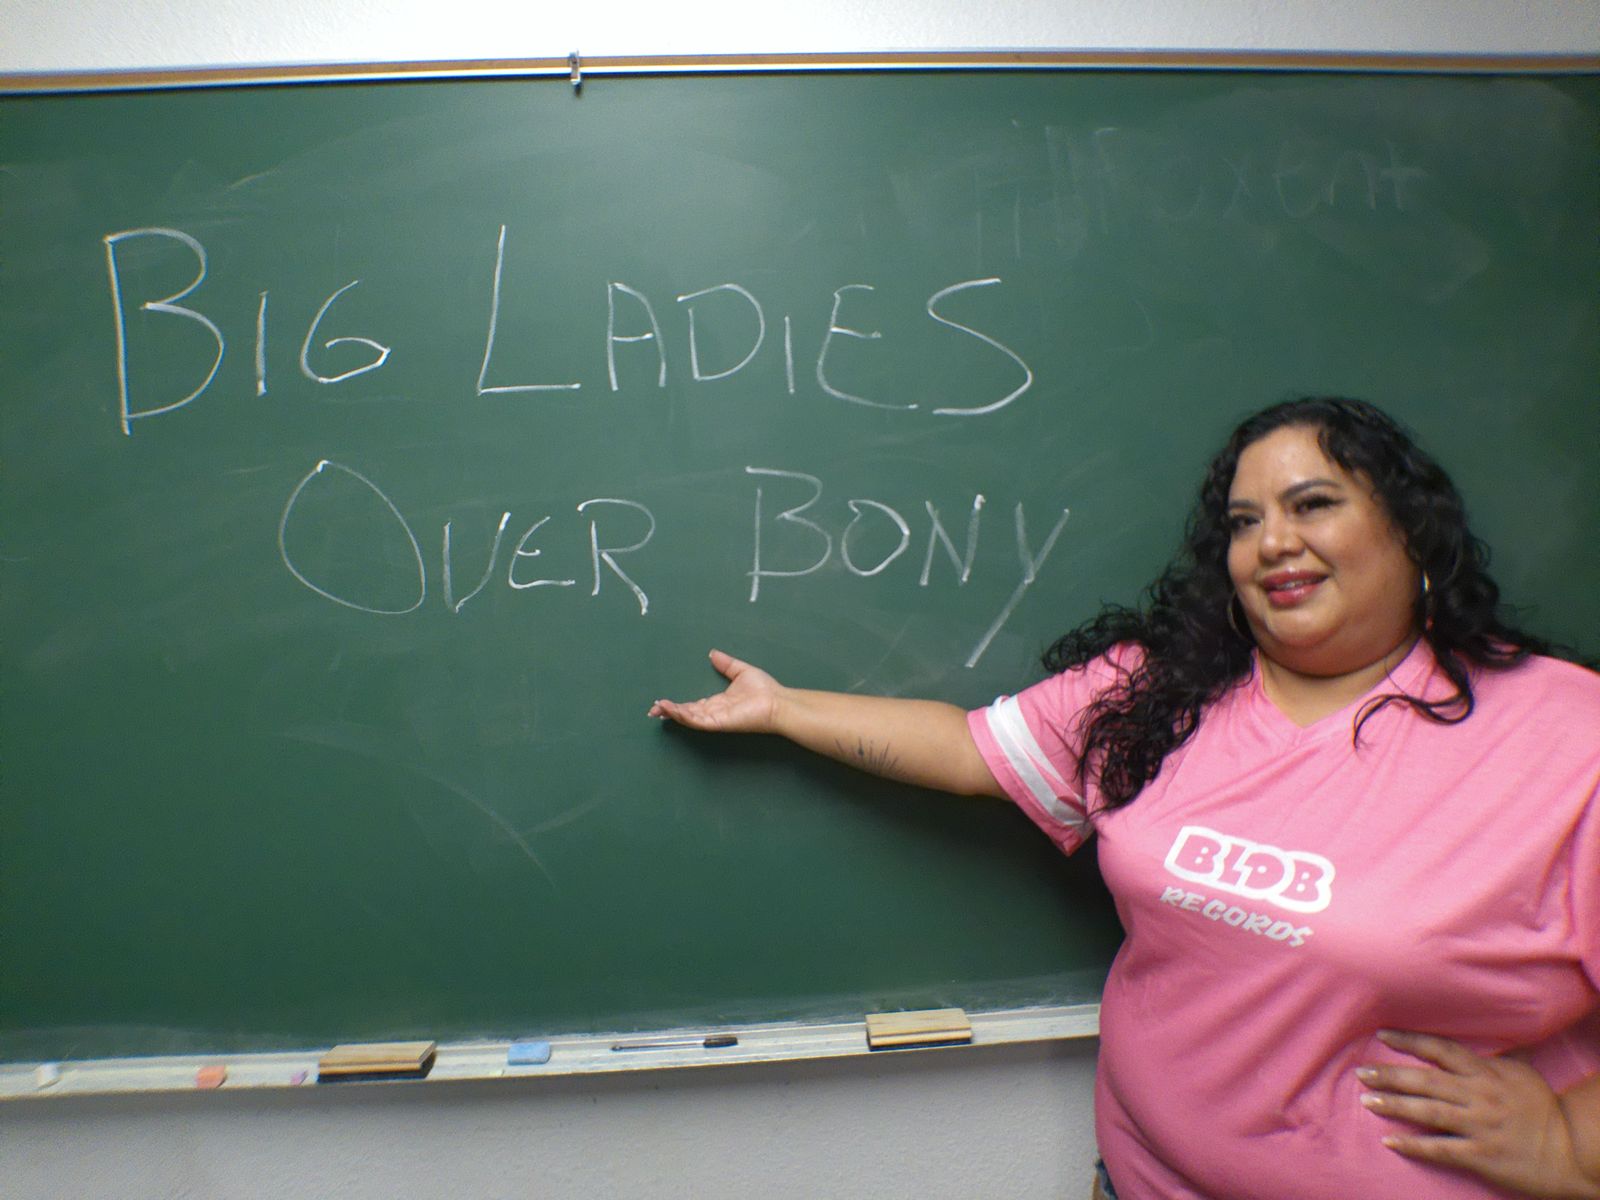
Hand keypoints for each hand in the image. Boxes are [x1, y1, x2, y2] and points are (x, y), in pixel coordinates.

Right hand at [648, 649, 782, 733]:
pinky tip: (673, 710)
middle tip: (653, 710)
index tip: (662, 702)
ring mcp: (716, 719)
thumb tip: (713, 653)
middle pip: (687, 713)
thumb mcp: (740, 670)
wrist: (777, 701)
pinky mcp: (719, 722)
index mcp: (718, 702)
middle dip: (669, 712)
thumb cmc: (764, 690)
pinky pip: (698, 721)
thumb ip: (726, 663)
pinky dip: (684, 716)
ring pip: (689, 718)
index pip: (693, 705)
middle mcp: (714, 712)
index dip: (677, 705)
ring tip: (658, 708)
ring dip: (673, 713)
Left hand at [1358, 1029, 1599, 1197]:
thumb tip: (1492, 1037)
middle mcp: (1480, 1095)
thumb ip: (1498, 1057)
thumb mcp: (1523, 1075)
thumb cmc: (1545, 1111)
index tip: (1382, 1035)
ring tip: (1367, 1100)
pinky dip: (1414, 1145)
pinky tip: (1391, 1141)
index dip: (1410, 1041)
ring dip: (1394, 1105)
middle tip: (1360, 1072)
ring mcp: (1480, 1126)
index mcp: (1487, 1074)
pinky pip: (1441, 1149)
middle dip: (1390, 1075)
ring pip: (1428, 1111)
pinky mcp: (1482, 1155)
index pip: (1442, 1050)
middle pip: (1426, 1080)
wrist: (1572, 1151)